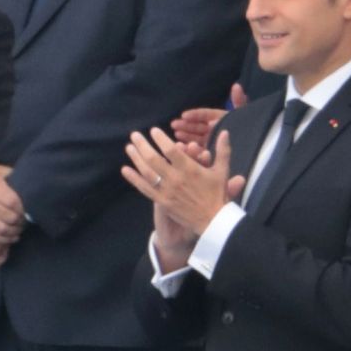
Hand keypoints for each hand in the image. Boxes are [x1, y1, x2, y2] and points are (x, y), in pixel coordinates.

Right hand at [0, 164, 26, 249]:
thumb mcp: (7, 172)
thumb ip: (17, 180)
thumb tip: (31, 194)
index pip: (12, 202)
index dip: (23, 210)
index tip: (29, 211)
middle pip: (8, 217)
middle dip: (20, 223)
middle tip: (26, 222)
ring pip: (0, 228)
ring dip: (13, 232)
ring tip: (20, 230)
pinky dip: (3, 240)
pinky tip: (12, 238)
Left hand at [122, 127, 239, 245]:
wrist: (213, 220)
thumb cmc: (218, 194)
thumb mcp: (222, 170)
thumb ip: (222, 150)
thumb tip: (225, 131)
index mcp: (189, 169)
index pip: (171, 150)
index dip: (160, 139)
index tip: (153, 130)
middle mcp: (175, 178)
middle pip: (154, 159)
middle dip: (143, 145)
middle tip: (134, 135)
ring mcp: (166, 191)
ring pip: (147, 172)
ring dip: (136, 158)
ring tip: (129, 148)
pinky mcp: (162, 201)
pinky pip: (144, 188)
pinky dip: (134, 178)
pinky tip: (125, 170)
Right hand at [170, 83, 247, 150]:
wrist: (254, 151)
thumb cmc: (248, 130)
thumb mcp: (243, 115)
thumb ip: (239, 101)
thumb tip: (236, 86)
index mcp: (220, 119)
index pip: (206, 114)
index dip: (195, 114)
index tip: (184, 115)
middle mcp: (214, 130)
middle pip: (198, 126)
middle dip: (186, 125)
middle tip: (174, 124)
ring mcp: (211, 142)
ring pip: (196, 138)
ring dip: (186, 136)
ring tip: (177, 135)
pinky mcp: (210, 154)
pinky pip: (199, 151)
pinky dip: (191, 149)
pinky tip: (182, 147)